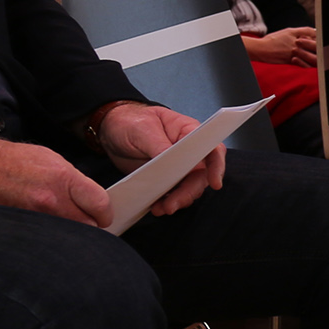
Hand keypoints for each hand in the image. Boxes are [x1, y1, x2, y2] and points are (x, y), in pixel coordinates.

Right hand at [0, 128, 109, 225]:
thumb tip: (93, 200)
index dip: (105, 213)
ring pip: (69, 235)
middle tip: (88, 223)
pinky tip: (51, 230)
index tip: (104, 215)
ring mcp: (36, 216)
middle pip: (88, 226)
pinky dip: (53, 236)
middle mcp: (52, 200)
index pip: (100, 204)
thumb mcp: (56, 161)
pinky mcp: (23, 227)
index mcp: (65, 179)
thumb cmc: (20, 160)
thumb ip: (77, 183)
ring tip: (69, 226)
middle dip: (91, 226)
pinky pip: (48, 238)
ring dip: (73, 234)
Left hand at [95, 103, 225, 217]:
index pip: (212, 149)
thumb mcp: (143, 129)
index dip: (217, 166)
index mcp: (188, 132)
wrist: (111, 130)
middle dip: (189, 192)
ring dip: (178, 200)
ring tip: (161, 208)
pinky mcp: (164, 178)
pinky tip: (155, 207)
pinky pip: (172, 193)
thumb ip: (159, 145)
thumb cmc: (130, 120)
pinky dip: (166, 202)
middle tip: (172, 204)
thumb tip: (172, 163)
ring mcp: (177, 166)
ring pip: (188, 187)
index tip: (215, 183)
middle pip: (201, 175)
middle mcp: (188, 151)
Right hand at [244, 27, 317, 67]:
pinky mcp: (290, 60)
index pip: (313, 33)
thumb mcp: (287, 31)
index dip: (321, 37)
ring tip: (324, 60)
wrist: (260, 49)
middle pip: (316, 44)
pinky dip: (310, 65)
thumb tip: (315, 31)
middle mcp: (296, 42)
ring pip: (312, 56)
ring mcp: (294, 52)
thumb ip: (301, 31)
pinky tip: (314, 66)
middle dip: (323, 48)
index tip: (326, 40)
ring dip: (319, 58)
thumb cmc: (273, 40)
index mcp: (295, 33)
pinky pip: (304, 64)